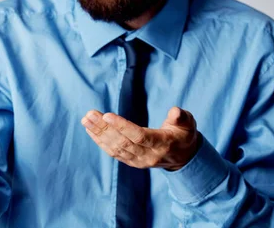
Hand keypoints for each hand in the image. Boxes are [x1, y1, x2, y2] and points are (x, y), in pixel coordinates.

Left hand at [81, 107, 199, 170]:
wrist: (183, 158)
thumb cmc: (183, 135)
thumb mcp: (187, 124)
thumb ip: (181, 117)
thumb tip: (175, 111)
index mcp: (162, 144)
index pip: (139, 136)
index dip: (122, 126)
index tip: (107, 115)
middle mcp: (149, 156)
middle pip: (123, 142)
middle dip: (104, 128)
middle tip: (90, 114)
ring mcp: (139, 161)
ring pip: (116, 148)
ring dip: (99, 134)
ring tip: (86, 120)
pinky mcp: (132, 162)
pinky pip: (114, 153)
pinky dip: (101, 142)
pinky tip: (90, 130)